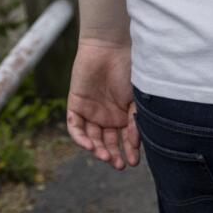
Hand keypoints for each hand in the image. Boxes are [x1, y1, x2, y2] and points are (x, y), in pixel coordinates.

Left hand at [66, 38, 139, 170]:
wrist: (109, 48)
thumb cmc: (128, 69)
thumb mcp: (137, 98)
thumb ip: (135, 120)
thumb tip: (136, 143)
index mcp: (123, 114)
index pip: (125, 139)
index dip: (129, 151)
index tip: (134, 162)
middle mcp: (106, 116)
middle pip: (107, 142)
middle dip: (113, 155)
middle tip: (119, 165)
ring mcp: (90, 112)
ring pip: (91, 138)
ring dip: (98, 150)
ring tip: (106, 158)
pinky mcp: (75, 106)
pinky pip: (75, 127)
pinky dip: (81, 139)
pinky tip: (90, 146)